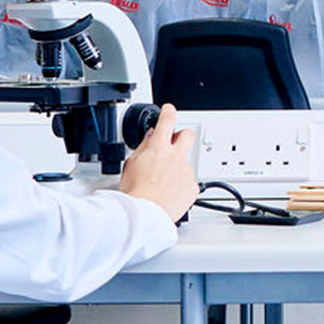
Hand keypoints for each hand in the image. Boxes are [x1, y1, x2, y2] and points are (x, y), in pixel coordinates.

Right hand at [118, 103, 200, 222]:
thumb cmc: (135, 193)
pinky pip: (189, 182)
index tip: (169, 110)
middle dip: (182, 135)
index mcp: (158, 147)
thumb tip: (148, 140)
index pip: (167, 120)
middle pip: (187, 135)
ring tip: (163, 183)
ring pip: (186, 163)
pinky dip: (182, 186)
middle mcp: (175, 156)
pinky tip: (170, 193)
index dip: (168, 111)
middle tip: (175, 142)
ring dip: (178, 168)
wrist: (144, 214)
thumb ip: (143, 148)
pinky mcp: (193, 187)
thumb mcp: (130, 164)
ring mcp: (186, 171)